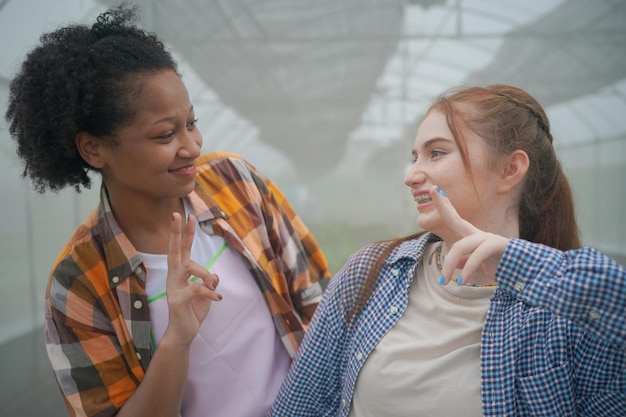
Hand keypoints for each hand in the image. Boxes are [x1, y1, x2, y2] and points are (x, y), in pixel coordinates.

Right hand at [163, 212, 220, 345]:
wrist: (183, 334)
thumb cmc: (192, 311)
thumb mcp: (206, 294)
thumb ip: (209, 282)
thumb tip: (216, 276)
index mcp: (180, 273)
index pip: (182, 249)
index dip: (184, 233)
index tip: (186, 215)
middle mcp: (174, 277)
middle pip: (175, 251)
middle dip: (177, 232)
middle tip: (176, 215)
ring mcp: (174, 288)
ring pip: (188, 266)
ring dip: (205, 272)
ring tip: (213, 284)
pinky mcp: (178, 301)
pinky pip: (196, 289)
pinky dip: (210, 292)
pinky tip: (217, 298)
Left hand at [431, 186, 508, 285]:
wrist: (525, 272)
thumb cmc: (501, 267)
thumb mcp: (479, 267)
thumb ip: (465, 264)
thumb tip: (454, 263)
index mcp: (473, 238)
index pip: (455, 220)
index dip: (445, 206)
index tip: (434, 190)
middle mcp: (479, 235)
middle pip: (457, 220)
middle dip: (444, 206)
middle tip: (432, 190)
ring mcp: (488, 239)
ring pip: (461, 246)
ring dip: (449, 265)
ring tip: (443, 282)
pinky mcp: (495, 246)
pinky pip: (476, 257)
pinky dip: (468, 270)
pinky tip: (462, 282)